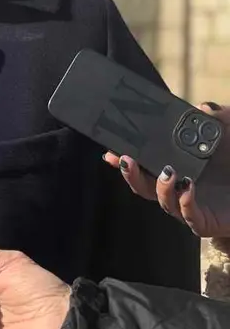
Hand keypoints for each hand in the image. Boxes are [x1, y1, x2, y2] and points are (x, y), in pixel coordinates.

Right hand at [104, 101, 229, 238]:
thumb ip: (221, 120)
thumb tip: (203, 106)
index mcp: (178, 168)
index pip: (145, 166)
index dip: (124, 160)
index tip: (109, 149)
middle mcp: (178, 188)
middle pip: (144, 186)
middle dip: (130, 174)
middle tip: (125, 158)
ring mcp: (190, 206)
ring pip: (162, 202)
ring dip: (159, 187)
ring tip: (167, 171)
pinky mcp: (204, 222)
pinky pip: (188, 216)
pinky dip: (184, 202)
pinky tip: (188, 187)